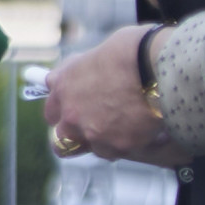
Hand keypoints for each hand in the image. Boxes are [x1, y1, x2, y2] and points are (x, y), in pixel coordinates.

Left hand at [42, 25, 189, 166]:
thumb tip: (58, 79)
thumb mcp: (88, 57)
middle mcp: (71, 115)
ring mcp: (92, 133)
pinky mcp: (117, 145)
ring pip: (94, 148)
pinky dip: (128, 144)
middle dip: (78, 137)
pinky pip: (118, 151)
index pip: (51, 114)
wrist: (152, 65)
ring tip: (127, 125)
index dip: (64, 115)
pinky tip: (141, 129)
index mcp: (61, 89)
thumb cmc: (127, 52)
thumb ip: (71, 74)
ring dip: (106, 141)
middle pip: (62, 141)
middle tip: (97, 129)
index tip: (75, 115)